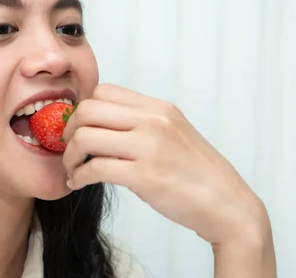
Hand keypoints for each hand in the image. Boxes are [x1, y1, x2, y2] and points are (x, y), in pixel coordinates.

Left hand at [63, 84, 271, 247]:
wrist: (226, 204)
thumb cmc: (195, 173)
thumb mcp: (172, 133)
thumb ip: (141, 123)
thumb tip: (100, 123)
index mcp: (158, 107)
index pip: (104, 90)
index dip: (83, 109)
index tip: (79, 129)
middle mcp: (153, 120)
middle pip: (88, 109)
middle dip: (69, 130)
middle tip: (68, 149)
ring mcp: (149, 146)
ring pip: (85, 137)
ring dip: (70, 157)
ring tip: (73, 170)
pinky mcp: (145, 175)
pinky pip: (95, 169)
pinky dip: (78, 177)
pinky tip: (79, 184)